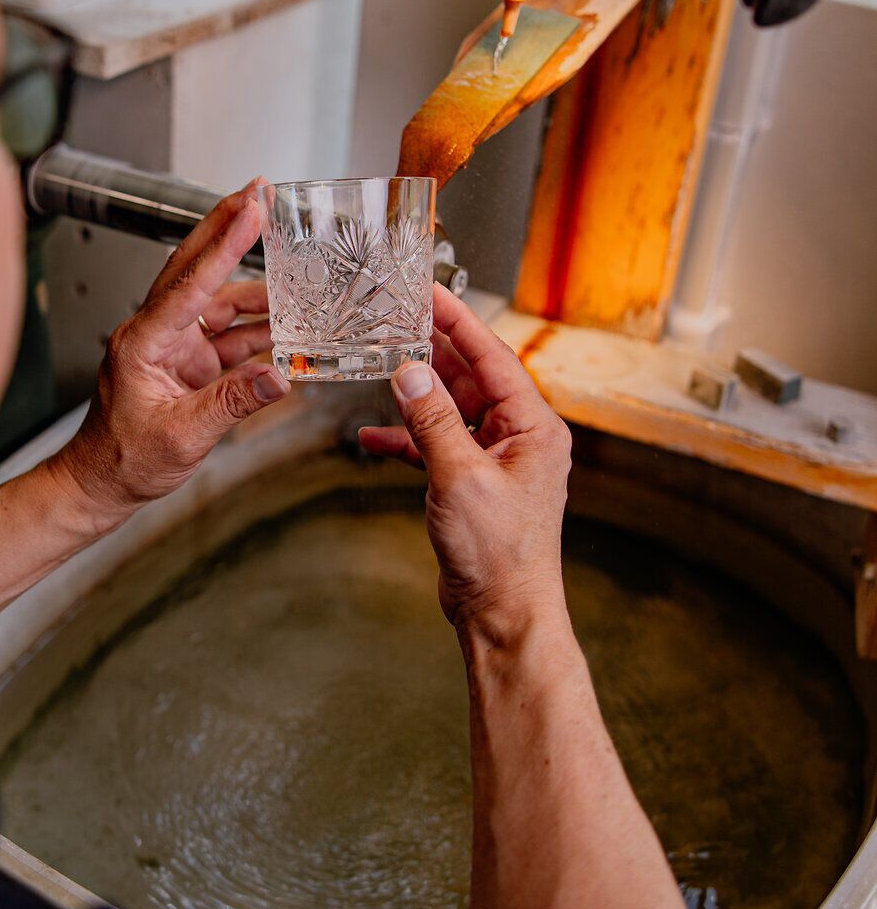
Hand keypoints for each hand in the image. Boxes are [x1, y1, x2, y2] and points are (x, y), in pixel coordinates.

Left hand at [52, 181, 289, 524]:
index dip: (225, 244)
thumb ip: (232, 404)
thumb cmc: (122, 460)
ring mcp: (175, 346)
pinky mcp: (190, 362)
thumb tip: (278, 377)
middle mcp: (158, 334)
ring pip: (221, 301)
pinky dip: (262, 330)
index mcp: (143, 341)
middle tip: (259, 191)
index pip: (190, 283)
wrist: (101, 484)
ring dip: (260, 288)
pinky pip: (232, 336)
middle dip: (229, 228)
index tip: (250, 209)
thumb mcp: (181, 438)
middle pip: (197, 268)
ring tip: (297, 269)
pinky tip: (290, 324)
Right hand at [358, 288, 571, 639]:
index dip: (458, 321)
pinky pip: (438, 447)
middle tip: (397, 319)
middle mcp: (520, 438)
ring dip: (416, 394)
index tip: (428, 292)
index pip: (492, 357)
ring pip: (452, 410)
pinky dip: (408, 440)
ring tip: (380, 366)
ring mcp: (497, 462)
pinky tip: (374, 436)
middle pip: (472, 378)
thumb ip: (432, 420)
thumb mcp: (460, 477)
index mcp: (534, 427)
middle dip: (432, 350)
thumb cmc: (500, 555)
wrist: (504, 616)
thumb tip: (409, 371)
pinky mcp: (473, 486)